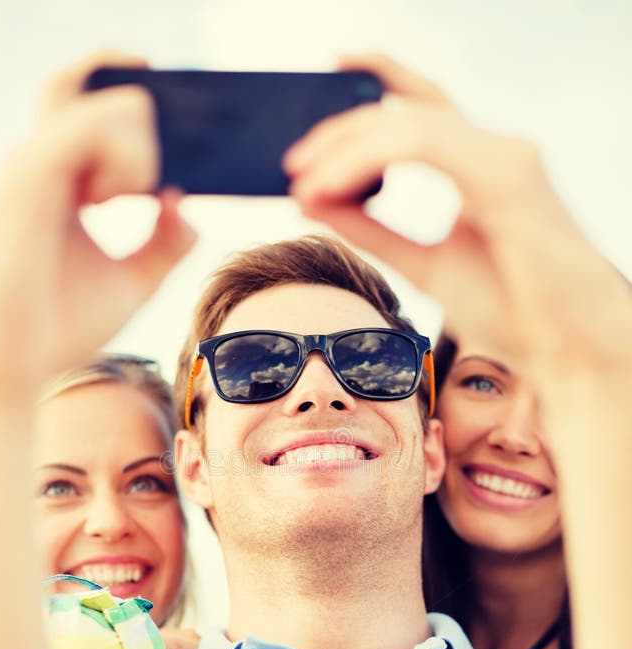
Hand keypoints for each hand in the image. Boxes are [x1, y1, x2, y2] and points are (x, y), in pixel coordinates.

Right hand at [0, 52, 195, 397]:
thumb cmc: (60, 324)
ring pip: (107, 101)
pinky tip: (115, 202)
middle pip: (91, 77)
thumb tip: (188, 207)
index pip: (98, 103)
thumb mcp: (134, 281)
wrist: (12, 363)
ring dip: (142, 146)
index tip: (184, 131)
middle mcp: (47, 159)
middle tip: (164, 159)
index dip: (141, 97)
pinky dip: (126, 158)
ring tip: (132, 198)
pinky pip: (91, 127)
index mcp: (65, 177)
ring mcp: (37, 163)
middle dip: (142, 89)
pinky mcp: (32, 176)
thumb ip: (165, 242)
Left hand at [285, 54, 630, 391]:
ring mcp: (505, 157)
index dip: (370, 89)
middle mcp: (496, 150)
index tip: (313, 110)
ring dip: (345, 146)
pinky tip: (330, 185)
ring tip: (302, 180)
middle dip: (340, 129)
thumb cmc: (512, 310)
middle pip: (405, 109)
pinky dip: (366, 160)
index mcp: (482, 166)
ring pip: (408, 121)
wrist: (569, 348)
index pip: (420, 110)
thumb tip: (312, 200)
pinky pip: (423, 144)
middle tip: (290, 163)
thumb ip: (372, 230)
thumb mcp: (424, 265)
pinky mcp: (508, 176)